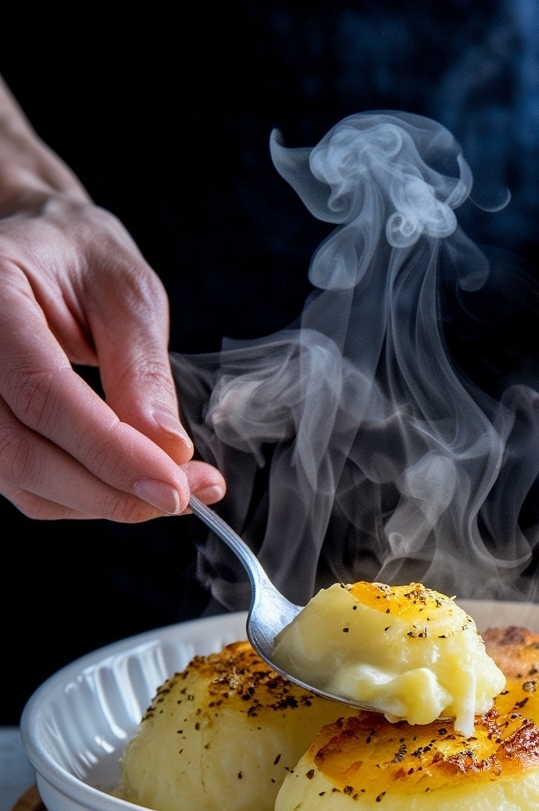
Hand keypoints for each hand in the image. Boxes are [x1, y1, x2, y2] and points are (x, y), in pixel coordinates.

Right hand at [0, 192, 224, 520]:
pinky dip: (87, 497)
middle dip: (111, 489)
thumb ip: (141, 367)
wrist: (37, 250)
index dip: (109, 451)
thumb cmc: (77, 258)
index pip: (41, 393)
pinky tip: (133, 483)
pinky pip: (28, 487)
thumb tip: (168, 449)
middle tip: (185, 494)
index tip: (174, 484)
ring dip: (103, 501)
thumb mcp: (125, 291)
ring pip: (23, 481)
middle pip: (22, 452)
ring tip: (173, 487)